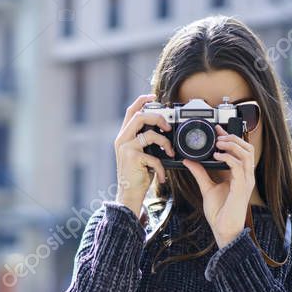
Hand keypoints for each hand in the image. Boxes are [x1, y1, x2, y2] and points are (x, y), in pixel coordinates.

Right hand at [113, 94, 172, 217]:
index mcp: (123, 136)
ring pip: (150, 134)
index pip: (131, 111)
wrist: (128, 195)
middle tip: (168, 128)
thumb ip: (146, 141)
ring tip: (170, 152)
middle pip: (140, 117)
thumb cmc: (137, 175)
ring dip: (165, 143)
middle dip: (158, 118)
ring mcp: (126, 148)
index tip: (154, 96)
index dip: (142, 100)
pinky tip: (162, 176)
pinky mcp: (133, 158)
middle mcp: (122, 139)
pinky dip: (162, 168)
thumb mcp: (140, 154)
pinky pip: (154, 157)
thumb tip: (164, 130)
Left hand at [181, 124, 256, 247]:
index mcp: (240, 175)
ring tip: (218, 143)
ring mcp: (246, 181)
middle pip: (248, 148)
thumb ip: (199, 173)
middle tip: (218, 135)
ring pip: (246, 154)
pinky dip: (228, 158)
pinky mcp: (242, 187)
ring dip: (232, 145)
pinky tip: (216, 156)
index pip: (241, 150)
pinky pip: (238, 166)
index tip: (218, 130)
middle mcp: (246, 176)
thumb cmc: (219, 212)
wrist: (223, 229)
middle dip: (233, 138)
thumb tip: (189, 160)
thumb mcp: (206, 187)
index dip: (231, 137)